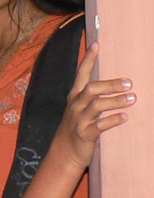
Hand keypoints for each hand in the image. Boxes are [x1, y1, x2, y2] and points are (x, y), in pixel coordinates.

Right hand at [53, 41, 133, 167]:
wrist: (65, 153)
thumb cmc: (78, 127)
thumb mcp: (81, 109)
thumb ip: (94, 96)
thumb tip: (119, 83)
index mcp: (75, 97)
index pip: (81, 74)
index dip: (89, 59)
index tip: (97, 44)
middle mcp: (75, 106)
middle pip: (91, 89)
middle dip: (110, 84)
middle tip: (130, 82)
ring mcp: (78, 120)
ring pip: (96, 106)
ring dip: (115, 101)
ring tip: (133, 99)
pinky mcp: (84, 134)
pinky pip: (98, 126)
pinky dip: (112, 120)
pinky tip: (124, 117)